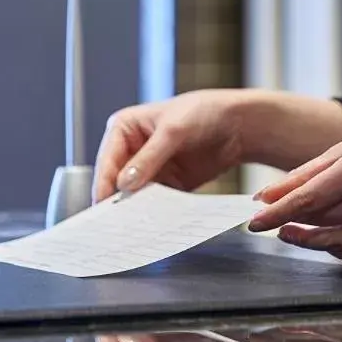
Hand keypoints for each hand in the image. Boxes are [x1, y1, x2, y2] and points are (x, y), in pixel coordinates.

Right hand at [93, 89, 341, 201]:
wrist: (237, 125)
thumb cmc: (202, 113)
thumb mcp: (173, 131)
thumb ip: (149, 158)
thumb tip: (124, 184)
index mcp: (124, 129)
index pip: (107, 161)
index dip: (105, 184)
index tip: (104, 207)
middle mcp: (131, 150)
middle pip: (117, 181)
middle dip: (118, 201)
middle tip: (115, 224)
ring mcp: (148, 169)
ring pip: (134, 195)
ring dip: (135, 210)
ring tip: (133, 229)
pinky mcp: (166, 184)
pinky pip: (155, 202)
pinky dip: (154, 213)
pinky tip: (154, 225)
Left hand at [248, 120, 341, 262]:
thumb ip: (306, 173)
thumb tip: (264, 197)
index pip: (308, 199)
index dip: (276, 214)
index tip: (253, 222)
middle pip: (321, 223)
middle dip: (292, 225)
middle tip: (274, 223)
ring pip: (337, 245)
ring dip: (312, 241)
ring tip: (297, 231)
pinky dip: (340, 249)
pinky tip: (331, 236)